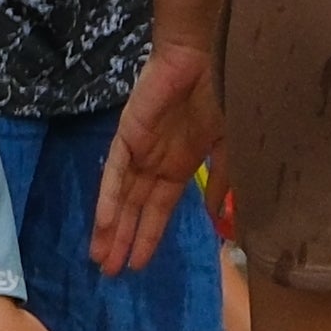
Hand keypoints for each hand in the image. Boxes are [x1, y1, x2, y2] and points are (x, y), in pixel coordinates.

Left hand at [87, 41, 221, 276]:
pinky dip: (109, 198)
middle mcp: (154, 162)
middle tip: (110, 274)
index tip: (139, 265)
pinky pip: (114, 172)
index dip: (149, 237)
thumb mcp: (229, 146)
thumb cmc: (222, 94)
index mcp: (178, 164)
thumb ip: (222, 181)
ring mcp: (139, 149)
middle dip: (124, 241)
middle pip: (134, 210)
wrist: (207, 56)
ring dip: (111, 229)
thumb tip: (217, 218)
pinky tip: (104, 224)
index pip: (158, 210)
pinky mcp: (128, 135)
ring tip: (101, 259)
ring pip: (121, 198)